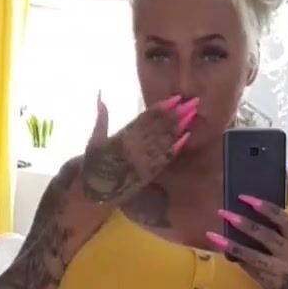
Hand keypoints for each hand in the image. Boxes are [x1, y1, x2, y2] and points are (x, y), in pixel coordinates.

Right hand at [82, 93, 196, 204]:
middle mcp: (135, 147)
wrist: (94, 193)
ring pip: (165, 140)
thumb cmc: (93, 166)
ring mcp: (143, 161)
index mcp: (122, 136)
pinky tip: (186, 137)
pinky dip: (175, 148)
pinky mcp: (148, 174)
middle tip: (194, 103)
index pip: (146, 118)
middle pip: (160, 127)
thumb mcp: (94, 140)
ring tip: (193, 115)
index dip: (162, 107)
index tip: (176, 98)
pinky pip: (164, 159)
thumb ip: (101, 118)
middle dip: (178, 114)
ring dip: (180, 127)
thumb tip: (101, 95)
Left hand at [207, 196, 287, 288]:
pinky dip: (238, 260)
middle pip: (264, 234)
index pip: (283, 219)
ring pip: (252, 254)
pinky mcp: (272, 284)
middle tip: (223, 212)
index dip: (265, 207)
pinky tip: (225, 252)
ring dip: (231, 244)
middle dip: (242, 222)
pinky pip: (251, 269)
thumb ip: (283, 237)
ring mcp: (282, 270)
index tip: (245, 198)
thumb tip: (250, 223)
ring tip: (212, 235)